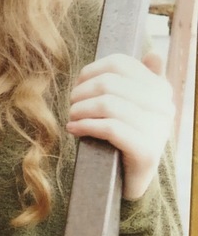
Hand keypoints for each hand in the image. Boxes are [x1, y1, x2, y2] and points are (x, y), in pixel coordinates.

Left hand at [66, 52, 174, 199]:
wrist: (130, 181)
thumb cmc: (124, 139)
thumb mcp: (133, 107)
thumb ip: (139, 81)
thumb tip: (153, 54)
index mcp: (160, 89)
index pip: (120, 63)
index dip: (91, 71)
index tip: (78, 85)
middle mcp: (163, 106)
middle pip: (110, 83)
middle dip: (82, 92)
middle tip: (71, 105)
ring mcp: (157, 129)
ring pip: (108, 104)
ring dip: (80, 109)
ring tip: (71, 117)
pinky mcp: (146, 151)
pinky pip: (110, 128)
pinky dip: (85, 126)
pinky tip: (74, 129)